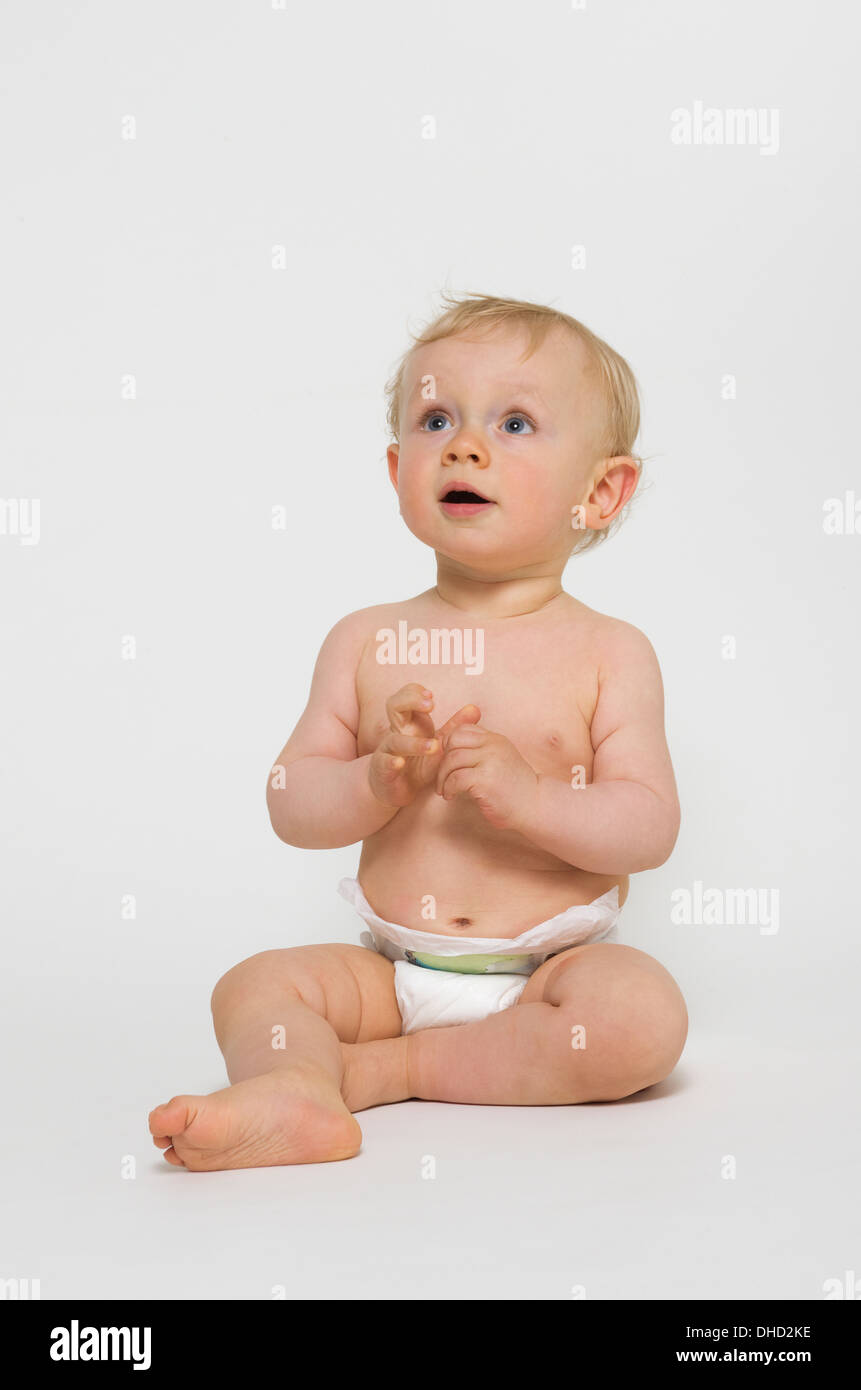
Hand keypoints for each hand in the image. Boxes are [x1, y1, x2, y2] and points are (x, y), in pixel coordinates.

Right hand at [365, 684, 477, 809]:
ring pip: (395, 739)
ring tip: (433, 746)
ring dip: (414, 743)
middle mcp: (396, 732)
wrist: (396, 789)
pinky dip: (392, 762)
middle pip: (394, 706)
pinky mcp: (383, 770)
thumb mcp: (438, 743)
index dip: (416, 692)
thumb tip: (475, 708)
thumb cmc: (417, 763)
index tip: (432, 695)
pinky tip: (401, 763)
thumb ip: (455, 726)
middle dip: (411, 701)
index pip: (406, 696)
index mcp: (409, 722)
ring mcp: (388, 750)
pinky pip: (385, 762)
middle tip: (431, 705)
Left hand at [435, 708, 539, 830]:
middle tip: (442, 777)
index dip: (448, 745)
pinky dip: (448, 788)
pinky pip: (455, 778)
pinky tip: (451, 796)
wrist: (536, 805)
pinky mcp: (485, 779)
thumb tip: (448, 748)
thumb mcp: (500, 760)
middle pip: (453, 742)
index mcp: (495, 739)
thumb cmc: (514, 787)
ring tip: (444, 790)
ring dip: (442, 777)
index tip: (447, 762)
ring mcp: (490, 761)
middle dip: (441, 760)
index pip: (462, 730)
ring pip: (452, 759)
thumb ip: (481, 751)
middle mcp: (493, 745)